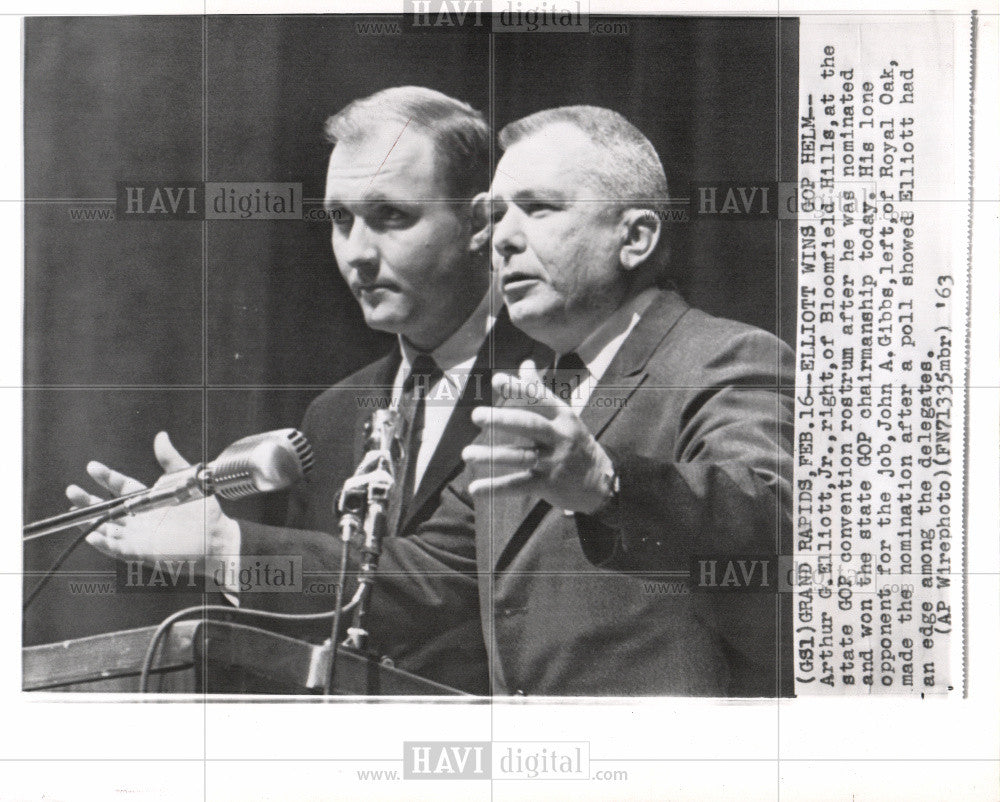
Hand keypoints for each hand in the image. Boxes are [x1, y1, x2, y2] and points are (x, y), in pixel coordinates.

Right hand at [65, 432, 239, 573]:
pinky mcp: (141, 551)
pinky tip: (90, 533)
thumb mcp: (185, 481)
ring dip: (89, 521)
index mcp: (149, 501)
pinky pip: (115, 548)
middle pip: (108, 509)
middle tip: (72, 489)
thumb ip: (170, 460)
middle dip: (89, 500)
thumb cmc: (205, 514)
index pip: (122, 487)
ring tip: (72, 512)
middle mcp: (141, 518)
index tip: (92, 467)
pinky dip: (101, 542)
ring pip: (106, 528)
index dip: (107, 478)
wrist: (217, 539)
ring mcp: (139, 536)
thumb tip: (161, 437)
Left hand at [463, 359, 614, 513]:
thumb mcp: (564, 416)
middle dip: (502, 420)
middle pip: (530, 425)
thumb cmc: (576, 443)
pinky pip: (518, 484)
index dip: (519, 389)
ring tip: (466, 454)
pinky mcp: (547, 485)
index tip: (496, 380)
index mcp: (562, 416)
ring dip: (491, 455)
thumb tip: (526, 362)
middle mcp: (559, 436)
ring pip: (520, 456)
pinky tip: (475, 488)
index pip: (540, 398)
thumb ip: (540, 390)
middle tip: (476, 415)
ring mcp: (554, 462)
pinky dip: (496, 487)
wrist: (601, 483)